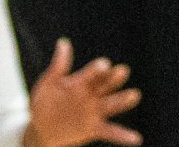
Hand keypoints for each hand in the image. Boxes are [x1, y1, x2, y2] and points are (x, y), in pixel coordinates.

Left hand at [25, 38, 139, 146]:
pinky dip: (123, 135)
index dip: (98, 69)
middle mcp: (92, 95)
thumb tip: (63, 42)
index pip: (93, 73)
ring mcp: (94, 112)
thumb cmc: (44, 103)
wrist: (41, 129)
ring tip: (135, 95)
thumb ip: (58, 66)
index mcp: (82, 82)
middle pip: (106, 85)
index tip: (104, 64)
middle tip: (122, 71)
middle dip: (114, 78)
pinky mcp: (94, 128)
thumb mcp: (48, 84)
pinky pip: (110, 131)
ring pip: (112, 105)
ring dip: (123, 100)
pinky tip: (136, 139)